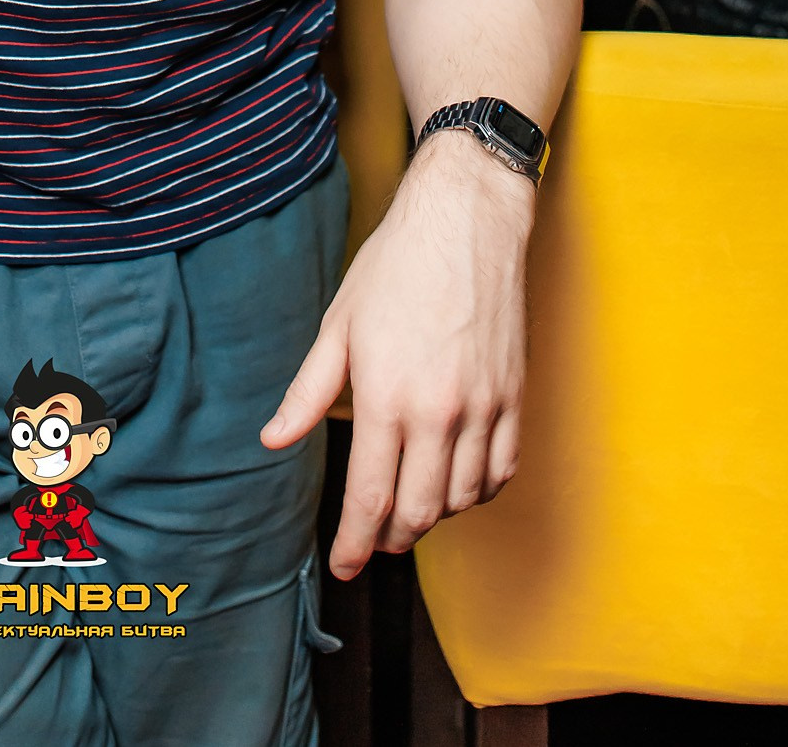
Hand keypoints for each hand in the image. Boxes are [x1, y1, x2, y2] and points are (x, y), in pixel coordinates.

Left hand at [260, 131, 532, 577]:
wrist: (467, 221)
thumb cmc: (396, 266)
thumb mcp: (338, 325)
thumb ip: (308, 392)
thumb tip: (273, 440)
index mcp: (388, 397)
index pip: (371, 499)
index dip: (354, 544)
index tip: (343, 566)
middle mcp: (440, 412)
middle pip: (419, 513)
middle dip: (391, 539)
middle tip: (373, 540)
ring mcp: (484, 408)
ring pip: (462, 499)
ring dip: (433, 516)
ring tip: (409, 506)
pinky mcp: (514, 397)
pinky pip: (501, 472)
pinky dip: (478, 492)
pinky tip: (457, 483)